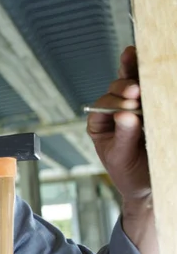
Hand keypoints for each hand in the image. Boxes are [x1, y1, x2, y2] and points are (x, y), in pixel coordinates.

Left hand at [87, 46, 150, 201]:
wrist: (149, 184)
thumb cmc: (129, 173)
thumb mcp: (121, 157)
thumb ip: (123, 136)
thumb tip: (125, 114)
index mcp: (99, 124)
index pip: (101, 107)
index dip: (113, 104)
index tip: (128, 108)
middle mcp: (114, 112)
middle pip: (116, 91)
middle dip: (124, 88)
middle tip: (135, 91)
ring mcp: (134, 108)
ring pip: (132, 84)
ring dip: (137, 74)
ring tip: (144, 73)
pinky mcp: (151, 108)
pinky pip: (149, 91)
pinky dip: (150, 79)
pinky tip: (154, 69)